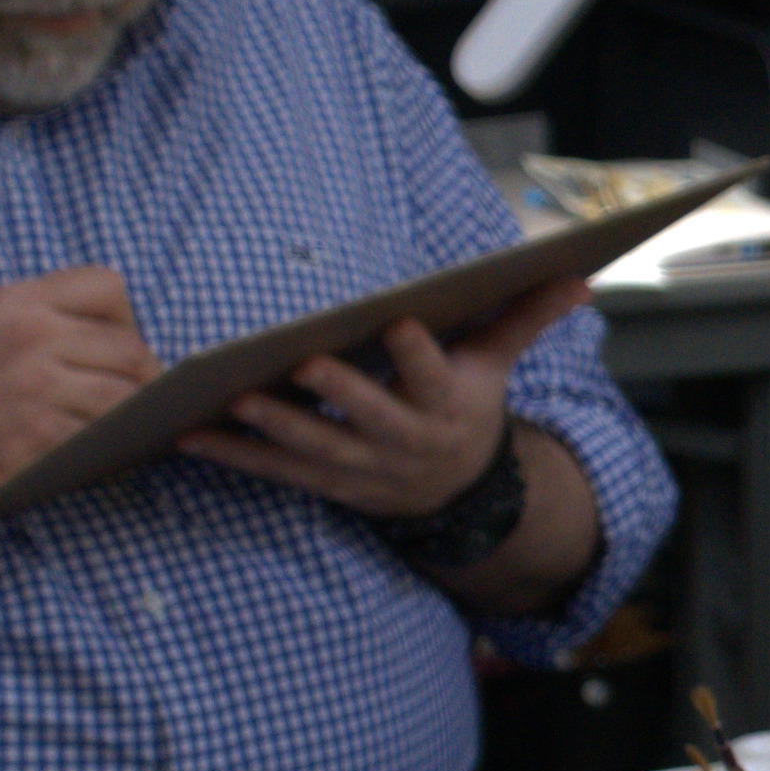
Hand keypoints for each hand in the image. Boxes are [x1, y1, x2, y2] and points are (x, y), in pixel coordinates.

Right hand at [0, 265, 154, 517]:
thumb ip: (41, 319)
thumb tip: (120, 335)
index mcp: (15, 301)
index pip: (107, 285)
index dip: (127, 318)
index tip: (119, 348)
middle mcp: (28, 335)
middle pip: (129, 344)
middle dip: (146, 375)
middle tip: (143, 400)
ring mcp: (35, 385)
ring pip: (127, 392)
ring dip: (140, 415)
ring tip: (135, 428)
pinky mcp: (39, 435)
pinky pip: (107, 434)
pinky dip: (119, 446)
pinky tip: (112, 453)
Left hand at [172, 269, 587, 524]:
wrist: (457, 493)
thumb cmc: (467, 407)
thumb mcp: (498, 364)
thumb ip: (526, 318)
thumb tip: (577, 277)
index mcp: (448, 406)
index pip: (435, 378)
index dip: (417, 353)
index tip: (398, 321)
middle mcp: (406, 444)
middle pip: (372, 418)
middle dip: (340, 394)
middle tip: (305, 363)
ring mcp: (365, 471)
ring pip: (319, 450)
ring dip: (276, 427)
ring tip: (237, 399)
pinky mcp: (328, 486)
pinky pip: (278, 473)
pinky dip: (236, 455)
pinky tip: (193, 435)